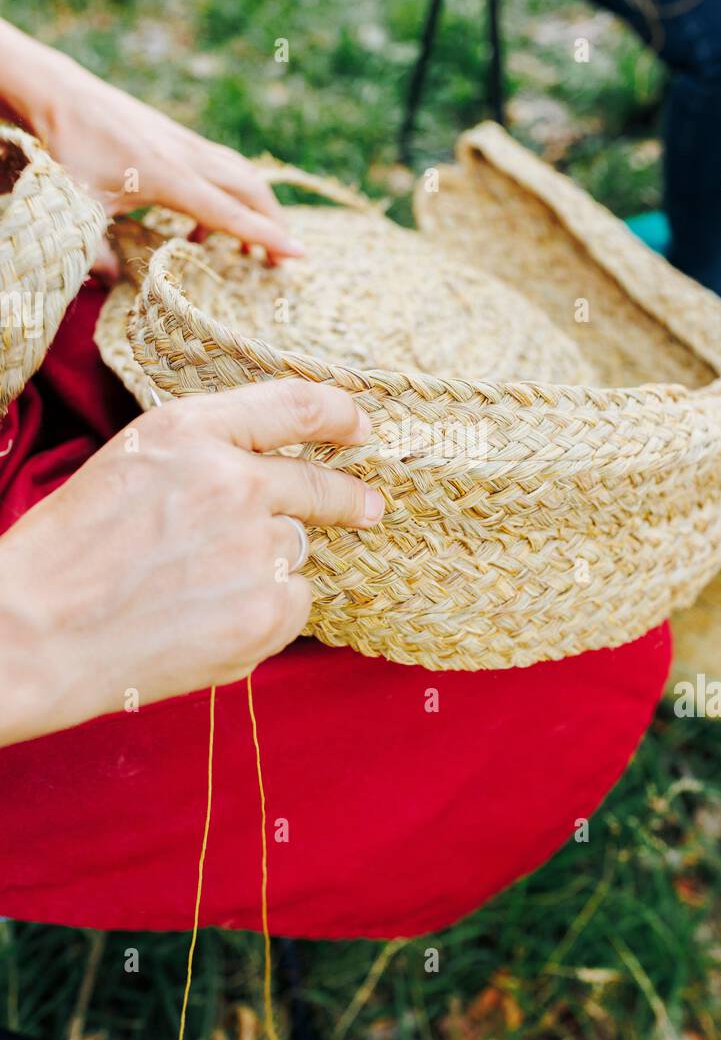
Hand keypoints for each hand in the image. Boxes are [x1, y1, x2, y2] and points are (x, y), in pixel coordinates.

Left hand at [0, 18, 302, 269]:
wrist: (59, 92)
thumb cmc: (66, 150)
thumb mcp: (77, 206)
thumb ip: (97, 251)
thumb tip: (110, 285)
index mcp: (168, 176)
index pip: (230, 213)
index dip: (267, 237)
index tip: (300, 256)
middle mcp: (188, 156)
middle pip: (251, 189)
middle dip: (274, 224)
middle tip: (281, 262)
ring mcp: (186, 142)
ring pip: (240, 174)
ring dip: (255, 208)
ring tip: (249, 249)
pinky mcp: (179, 137)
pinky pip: (221, 167)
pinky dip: (230, 194)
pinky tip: (200, 225)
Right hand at [0, 380, 383, 746]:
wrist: (34, 634)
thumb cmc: (69, 551)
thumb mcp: (131, 464)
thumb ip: (205, 454)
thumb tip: (275, 469)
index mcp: (191, 431)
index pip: (296, 404)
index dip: (339, 414)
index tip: (359, 427)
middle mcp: (233, 481)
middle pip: (318, 483)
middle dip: (350, 496)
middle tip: (368, 507)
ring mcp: (254, 548)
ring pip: (295, 549)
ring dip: (266, 566)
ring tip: (199, 589)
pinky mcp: (264, 612)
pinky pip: (293, 604)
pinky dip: (265, 613)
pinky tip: (209, 621)